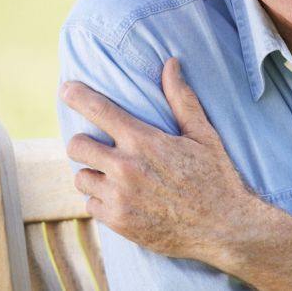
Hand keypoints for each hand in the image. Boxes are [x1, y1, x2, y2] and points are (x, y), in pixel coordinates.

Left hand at [62, 58, 259, 258]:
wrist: (224, 227)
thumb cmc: (216, 177)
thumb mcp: (203, 135)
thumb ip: (181, 99)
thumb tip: (171, 63)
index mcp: (144, 141)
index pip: (99, 110)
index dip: (77, 96)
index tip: (67, 89)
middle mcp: (126, 167)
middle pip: (77, 146)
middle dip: (84, 144)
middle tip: (99, 148)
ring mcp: (119, 196)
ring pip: (81, 178)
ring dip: (94, 175)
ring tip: (114, 178)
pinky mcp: (118, 222)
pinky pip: (91, 206)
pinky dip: (102, 202)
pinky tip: (123, 200)